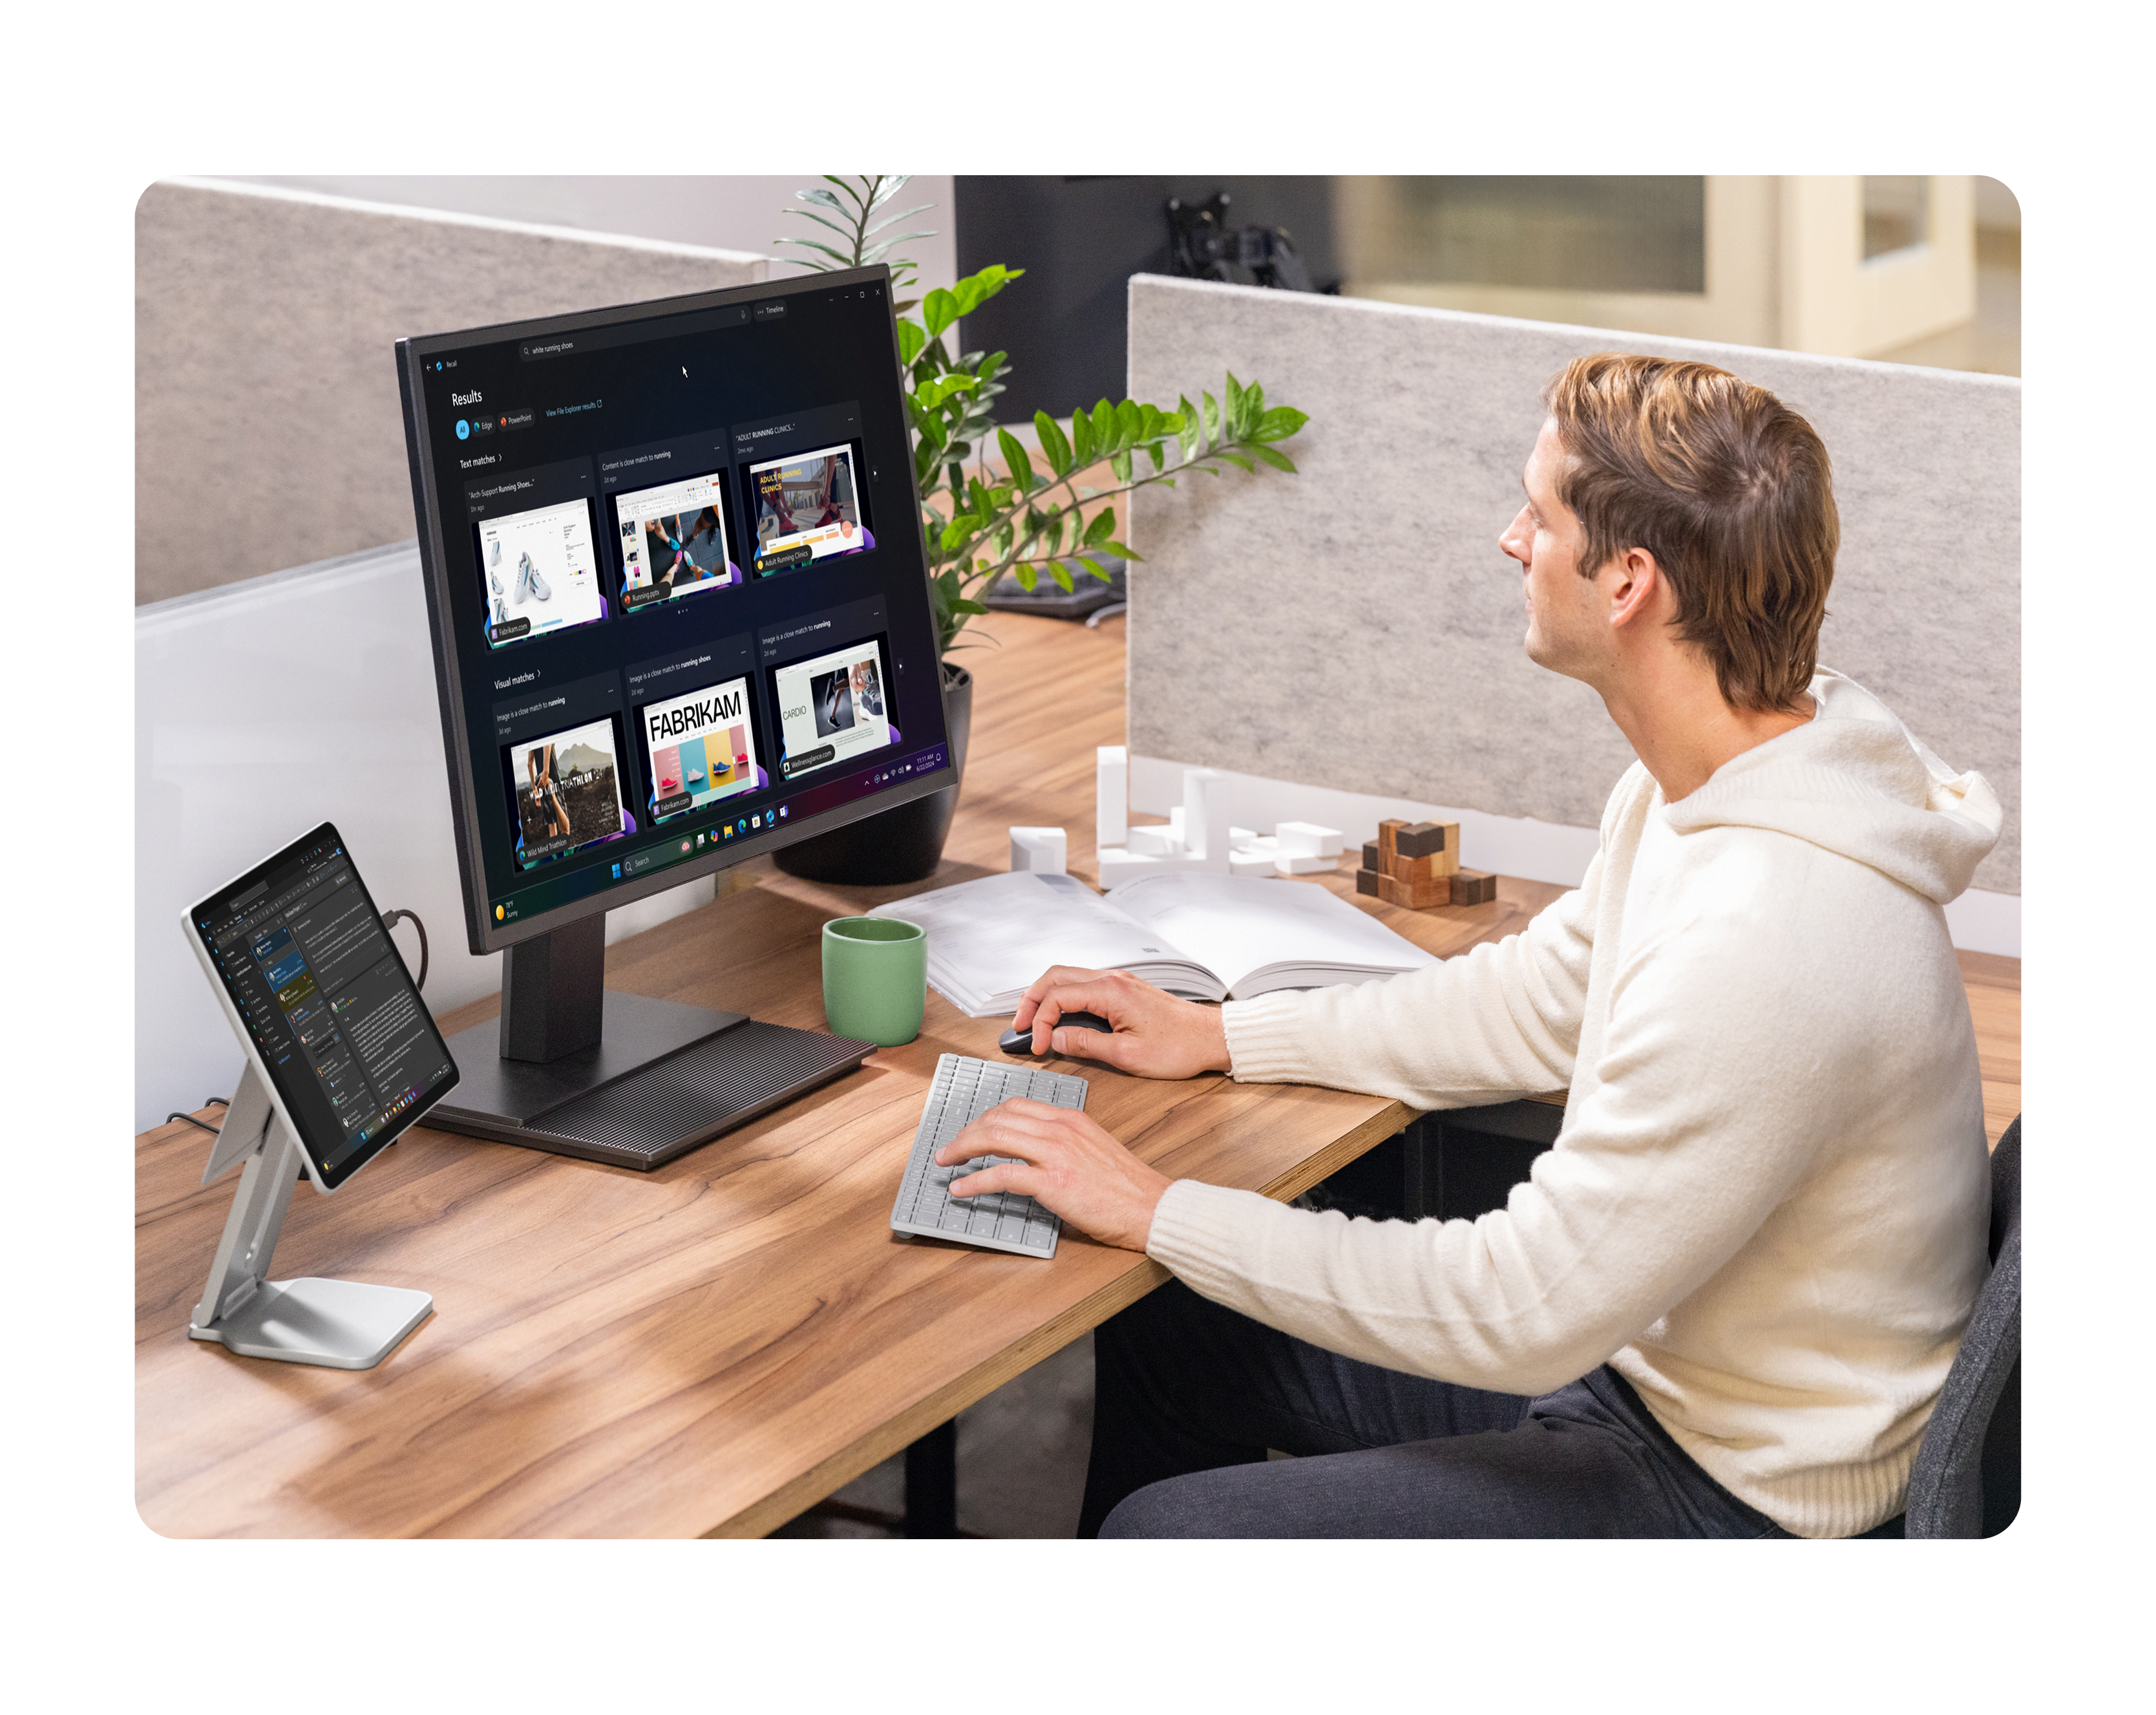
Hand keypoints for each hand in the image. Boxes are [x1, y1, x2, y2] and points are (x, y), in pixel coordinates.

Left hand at [940, 1098, 1170, 1251]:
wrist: (1151, 1207)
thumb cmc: (1127, 1187)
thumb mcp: (1094, 1148)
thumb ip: (1064, 1143)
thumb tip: (1032, 1154)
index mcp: (1070, 1118)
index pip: (1016, 1106)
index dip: (986, 1117)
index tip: (972, 1131)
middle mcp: (1060, 1128)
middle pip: (998, 1118)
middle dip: (967, 1132)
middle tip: (952, 1149)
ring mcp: (1055, 1153)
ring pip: (994, 1138)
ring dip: (963, 1149)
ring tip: (947, 1163)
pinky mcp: (1052, 1182)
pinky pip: (1000, 1175)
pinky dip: (974, 1182)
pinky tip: (961, 1189)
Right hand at [1011, 966, 1231, 1079]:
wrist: (1211, 1038)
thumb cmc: (1178, 1047)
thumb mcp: (1127, 1055)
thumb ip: (1087, 1045)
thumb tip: (1056, 1040)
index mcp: (1111, 991)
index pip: (1057, 997)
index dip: (1040, 1023)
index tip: (1038, 1047)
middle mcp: (1112, 978)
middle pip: (1054, 976)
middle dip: (1030, 999)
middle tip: (1020, 1026)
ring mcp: (1118, 980)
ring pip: (1067, 976)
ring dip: (1045, 996)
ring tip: (1034, 1021)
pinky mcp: (1123, 988)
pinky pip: (1083, 984)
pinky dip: (1063, 996)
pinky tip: (1060, 1016)